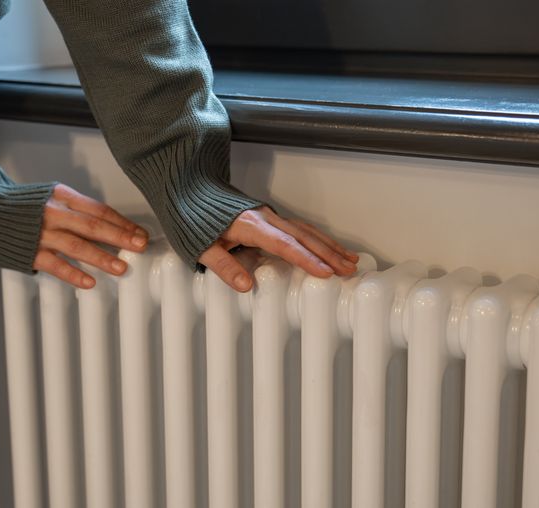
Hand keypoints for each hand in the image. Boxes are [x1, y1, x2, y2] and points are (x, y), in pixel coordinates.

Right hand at [34, 184, 147, 287]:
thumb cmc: (20, 207)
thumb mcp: (49, 198)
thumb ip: (75, 209)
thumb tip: (108, 226)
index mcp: (61, 196)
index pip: (98, 209)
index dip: (121, 222)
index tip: (140, 233)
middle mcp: (52, 212)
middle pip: (92, 225)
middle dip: (119, 236)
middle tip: (140, 246)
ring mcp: (40, 233)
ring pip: (76, 245)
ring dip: (101, 257)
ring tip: (121, 267)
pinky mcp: (27, 252)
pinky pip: (54, 265)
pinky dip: (73, 273)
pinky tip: (89, 282)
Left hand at [199, 206, 359, 291]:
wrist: (188, 190)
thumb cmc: (192, 220)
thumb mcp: (201, 247)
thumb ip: (223, 266)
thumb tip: (245, 285)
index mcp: (250, 225)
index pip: (285, 245)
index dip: (306, 259)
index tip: (326, 272)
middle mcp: (265, 218)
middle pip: (303, 237)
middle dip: (328, 254)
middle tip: (349, 270)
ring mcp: (269, 215)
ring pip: (306, 230)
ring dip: (329, 245)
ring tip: (350, 261)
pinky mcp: (269, 217)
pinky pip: (299, 227)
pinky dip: (318, 238)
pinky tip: (329, 247)